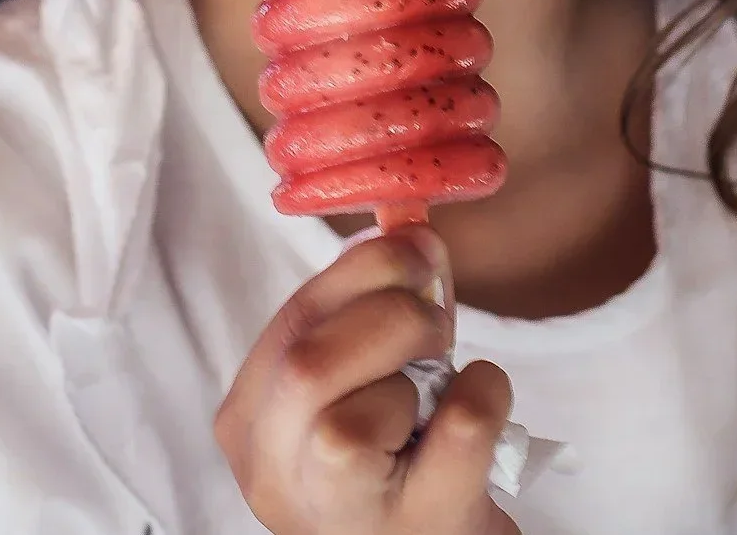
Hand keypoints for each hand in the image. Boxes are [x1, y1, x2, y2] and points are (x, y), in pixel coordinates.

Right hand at [216, 228, 518, 534]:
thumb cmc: (392, 461)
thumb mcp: (356, 380)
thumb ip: (367, 309)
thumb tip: (411, 230)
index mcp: (250, 423)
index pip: (289, 323)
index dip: (358, 268)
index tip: (412, 247)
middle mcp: (276, 475)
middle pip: (306, 365)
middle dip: (390, 311)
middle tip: (434, 322)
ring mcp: (341, 511)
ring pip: (353, 419)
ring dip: (419, 364)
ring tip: (440, 376)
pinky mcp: (418, 523)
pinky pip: (459, 429)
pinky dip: (486, 393)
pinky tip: (478, 403)